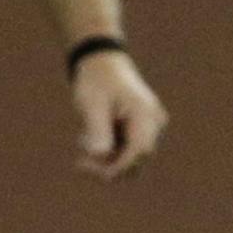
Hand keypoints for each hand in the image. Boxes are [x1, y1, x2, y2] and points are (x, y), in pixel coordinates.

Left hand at [70, 50, 167, 180]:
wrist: (101, 61)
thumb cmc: (96, 80)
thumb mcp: (92, 103)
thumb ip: (98, 129)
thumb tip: (101, 155)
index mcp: (145, 114)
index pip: (139, 151)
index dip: (118, 166)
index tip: (93, 172)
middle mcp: (153, 122)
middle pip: (136, 158)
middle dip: (108, 164)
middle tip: (80, 160)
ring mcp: (148, 125)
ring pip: (131, 157)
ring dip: (106, 157)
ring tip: (83, 139)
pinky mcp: (140, 128)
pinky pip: (127, 149)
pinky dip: (109, 149)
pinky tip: (91, 134)